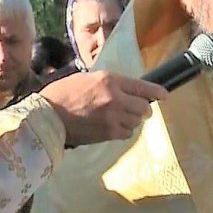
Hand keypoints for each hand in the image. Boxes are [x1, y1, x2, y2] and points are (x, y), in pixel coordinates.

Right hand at [39, 71, 166, 145]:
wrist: (48, 117)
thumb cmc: (63, 93)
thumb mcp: (87, 78)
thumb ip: (109, 84)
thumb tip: (126, 90)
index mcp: (109, 81)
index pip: (141, 86)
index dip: (155, 92)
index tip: (164, 95)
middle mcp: (115, 99)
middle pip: (143, 107)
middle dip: (142, 108)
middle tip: (136, 108)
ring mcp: (113, 118)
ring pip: (136, 121)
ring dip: (132, 119)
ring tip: (119, 117)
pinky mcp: (108, 134)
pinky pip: (126, 133)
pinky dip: (124, 130)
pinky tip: (113, 126)